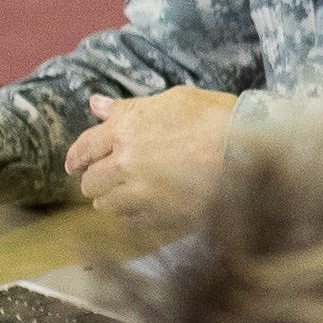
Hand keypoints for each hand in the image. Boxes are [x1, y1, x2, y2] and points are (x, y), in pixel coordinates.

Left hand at [68, 85, 239, 239]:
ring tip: (126, 197)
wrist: (248, 151)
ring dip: (112, 201)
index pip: (84, 148)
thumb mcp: (173, 100)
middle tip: (103, 182)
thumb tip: (95, 104)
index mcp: (125, 129)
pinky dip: (132, 217)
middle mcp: (126, 162)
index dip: (75, 159)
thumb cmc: (216, 118)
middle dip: (95, 182)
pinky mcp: (159, 216)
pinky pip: (131, 222)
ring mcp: (141, 193)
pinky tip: (145, 209)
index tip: (74, 167)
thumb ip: (129, 106)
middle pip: (91, 182)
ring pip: (107, 206)